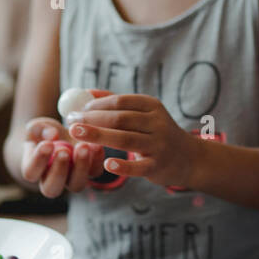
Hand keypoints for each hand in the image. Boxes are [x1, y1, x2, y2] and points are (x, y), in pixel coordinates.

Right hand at [21, 116, 105, 197]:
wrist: (60, 136)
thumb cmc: (42, 133)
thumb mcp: (36, 127)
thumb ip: (39, 129)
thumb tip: (52, 134)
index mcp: (33, 171)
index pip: (31, 172)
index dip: (38, 160)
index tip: (47, 144)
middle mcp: (52, 181)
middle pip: (52, 187)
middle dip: (59, 169)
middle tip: (64, 151)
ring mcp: (72, 179)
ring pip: (76, 184)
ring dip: (80, 167)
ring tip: (82, 146)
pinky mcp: (89, 172)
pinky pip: (94, 172)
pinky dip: (97, 159)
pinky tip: (96, 145)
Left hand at [66, 93, 197, 188]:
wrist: (188, 158)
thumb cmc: (157, 133)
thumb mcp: (145, 114)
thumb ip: (117, 103)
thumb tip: (85, 92)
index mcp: (152, 106)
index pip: (121, 101)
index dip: (97, 104)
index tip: (77, 109)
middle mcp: (157, 123)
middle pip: (120, 119)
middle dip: (92, 119)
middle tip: (70, 121)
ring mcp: (159, 145)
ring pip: (125, 139)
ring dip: (98, 136)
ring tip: (76, 134)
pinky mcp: (157, 166)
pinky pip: (137, 166)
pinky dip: (122, 165)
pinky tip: (107, 163)